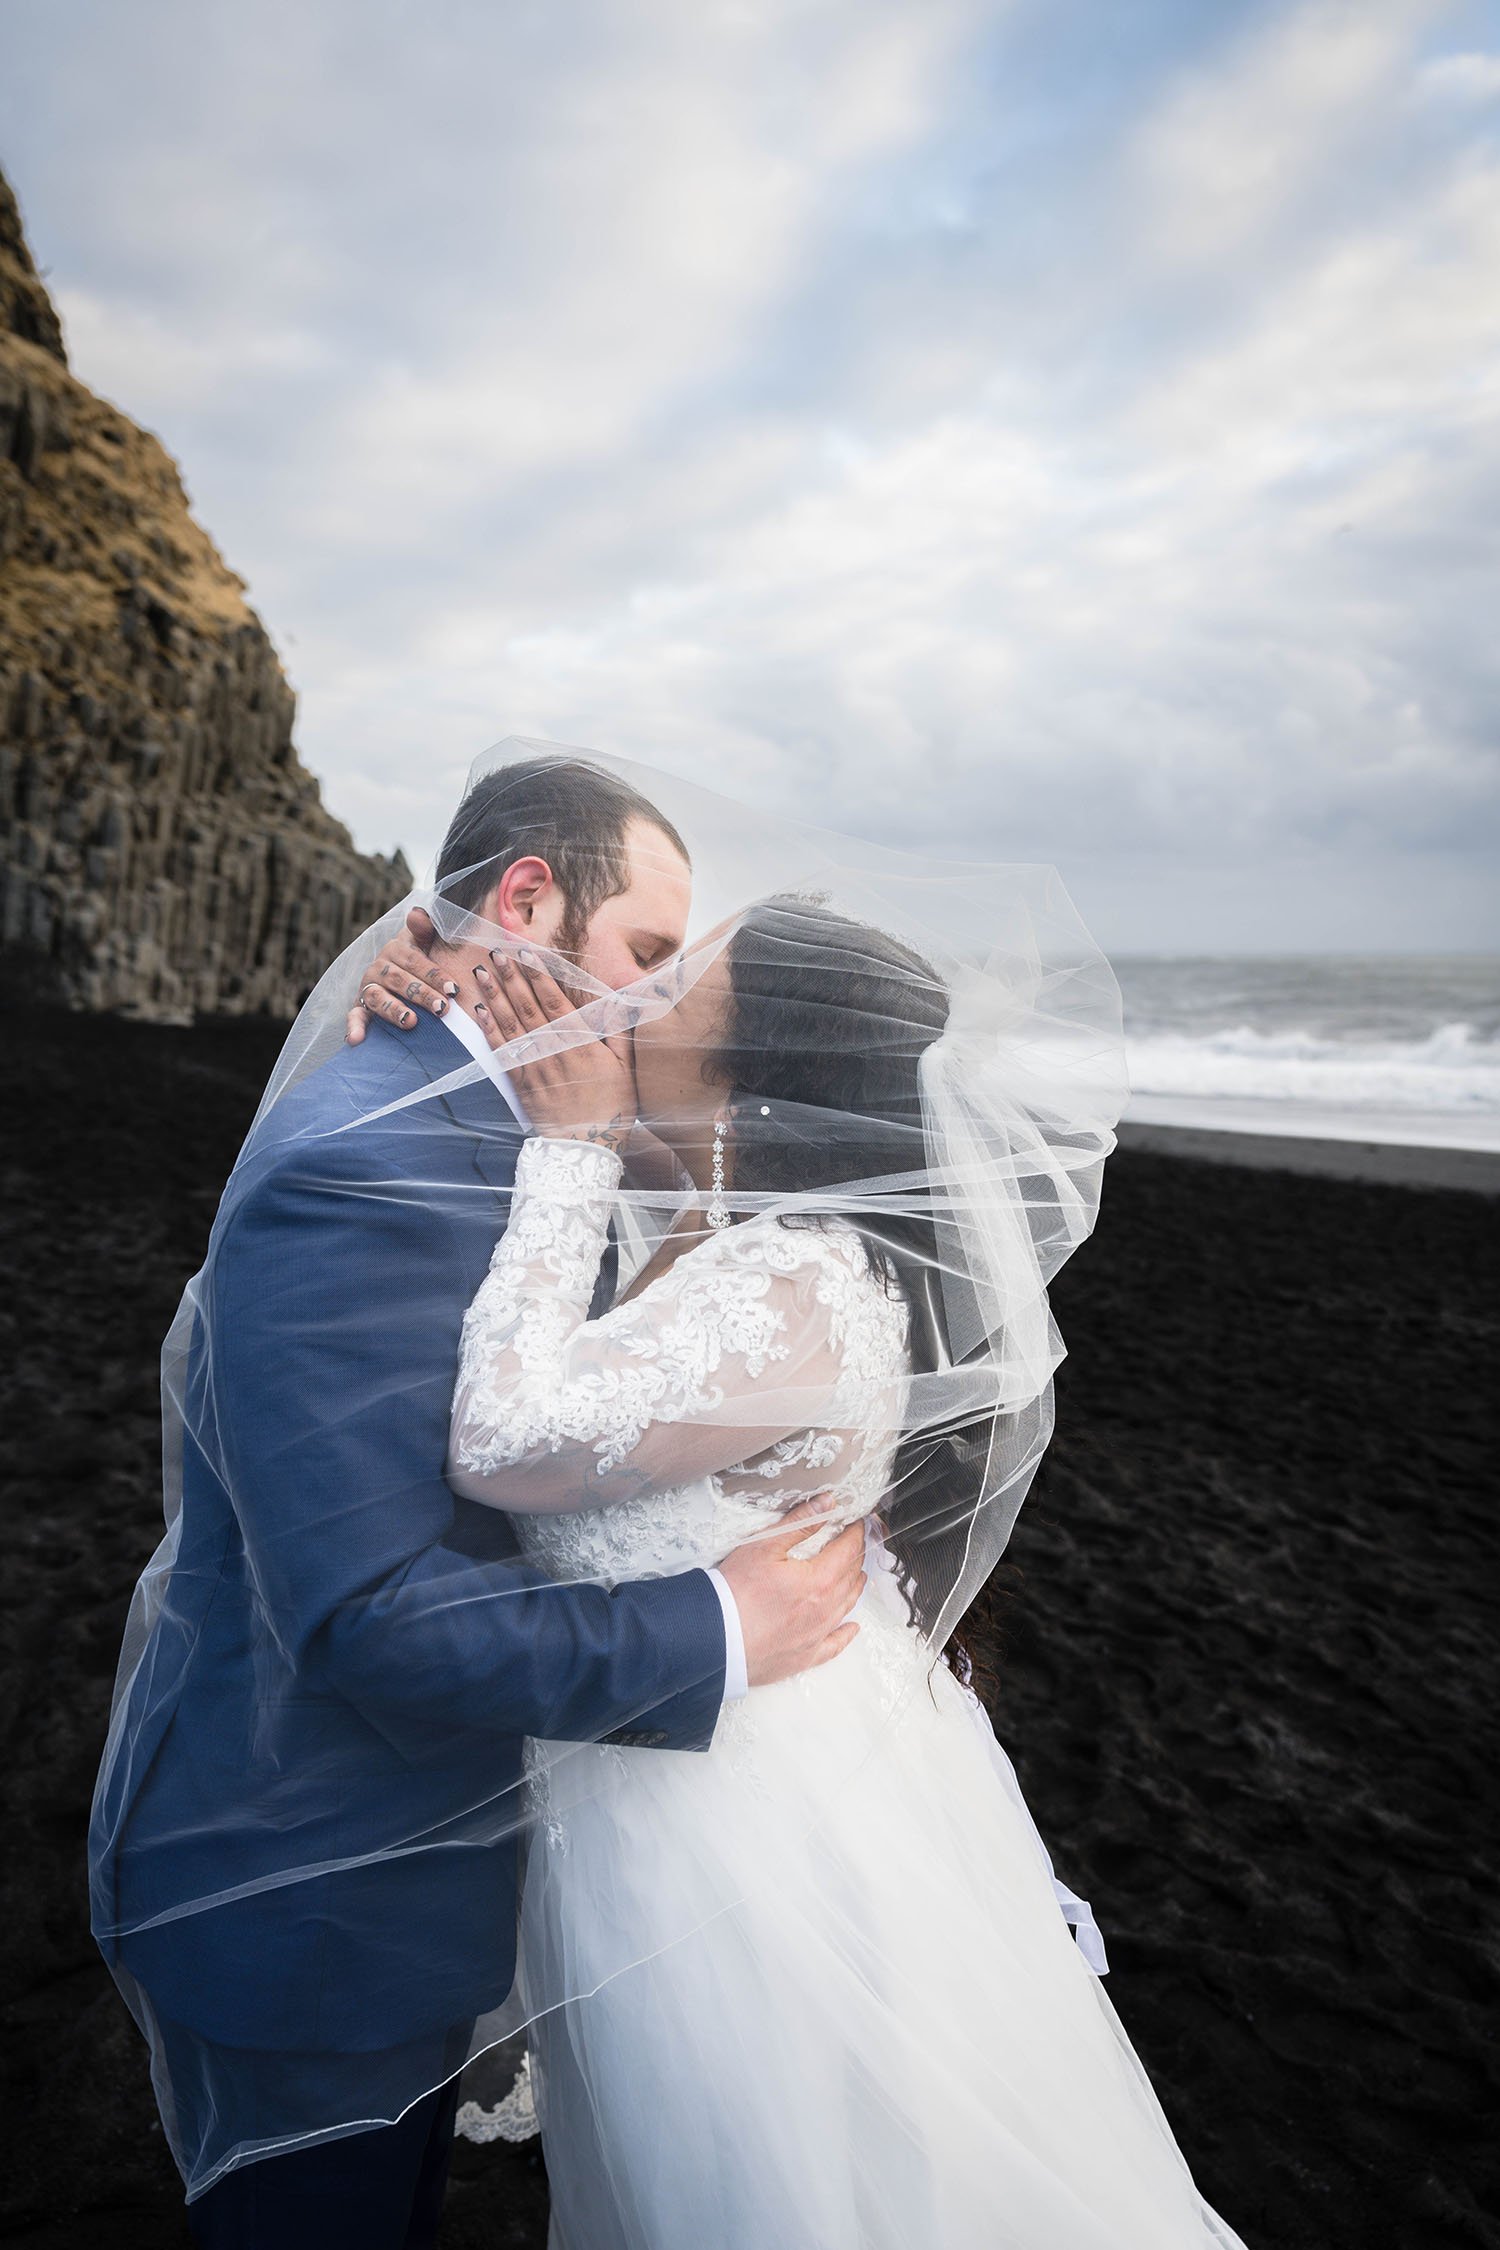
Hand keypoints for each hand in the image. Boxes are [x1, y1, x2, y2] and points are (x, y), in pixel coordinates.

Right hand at [346, 909, 456, 1042]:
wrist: (397, 971)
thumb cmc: (420, 958)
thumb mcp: (425, 941)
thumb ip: (425, 929)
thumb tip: (418, 913)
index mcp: (397, 949)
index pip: (416, 961)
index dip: (435, 974)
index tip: (454, 989)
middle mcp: (379, 966)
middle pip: (400, 980)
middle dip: (422, 995)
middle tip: (442, 1009)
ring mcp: (368, 986)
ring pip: (378, 997)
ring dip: (393, 1010)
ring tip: (410, 1022)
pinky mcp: (360, 1005)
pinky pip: (354, 1015)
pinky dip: (353, 1027)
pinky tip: (355, 1040)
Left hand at [473, 949, 637, 1150]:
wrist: (585, 1147)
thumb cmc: (612, 1107)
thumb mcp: (626, 1067)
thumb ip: (618, 1031)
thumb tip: (617, 1001)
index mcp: (579, 1040)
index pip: (554, 999)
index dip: (538, 974)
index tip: (526, 952)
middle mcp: (552, 1047)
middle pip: (527, 1004)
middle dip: (511, 976)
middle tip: (497, 951)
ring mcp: (533, 1064)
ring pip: (510, 1021)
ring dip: (494, 994)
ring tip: (482, 971)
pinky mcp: (520, 1081)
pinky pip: (501, 1049)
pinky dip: (488, 1027)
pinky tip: (479, 1009)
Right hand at [716, 1503, 866, 1689]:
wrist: (716, 1637)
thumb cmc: (735, 1592)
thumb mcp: (765, 1545)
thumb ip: (800, 1522)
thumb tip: (827, 1504)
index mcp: (819, 1580)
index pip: (848, 1551)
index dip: (855, 1534)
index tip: (857, 1524)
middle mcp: (824, 1610)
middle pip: (850, 1578)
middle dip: (855, 1557)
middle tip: (855, 1544)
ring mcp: (816, 1635)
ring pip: (846, 1607)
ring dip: (854, 1587)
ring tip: (857, 1575)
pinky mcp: (805, 1656)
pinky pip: (835, 1645)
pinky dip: (846, 1633)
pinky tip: (852, 1628)